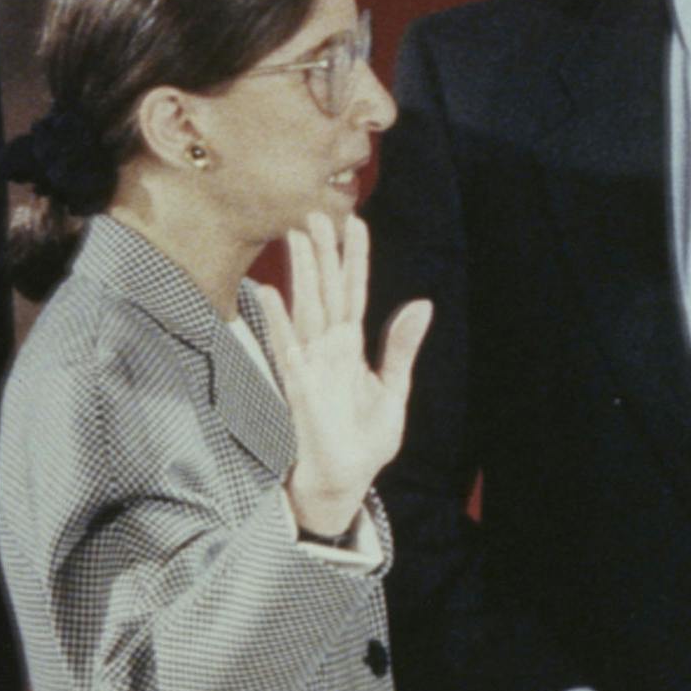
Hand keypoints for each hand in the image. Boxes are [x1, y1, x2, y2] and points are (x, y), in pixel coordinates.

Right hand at [252, 212, 431, 540]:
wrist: (346, 480)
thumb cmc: (366, 438)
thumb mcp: (393, 390)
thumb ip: (401, 347)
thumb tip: (422, 304)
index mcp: (352, 345)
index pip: (355, 291)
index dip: (355, 257)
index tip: (355, 221)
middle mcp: (328, 346)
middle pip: (326, 289)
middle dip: (322, 251)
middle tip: (316, 210)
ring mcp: (311, 362)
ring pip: (306, 306)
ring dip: (302, 272)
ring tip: (297, 235)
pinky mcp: (298, 385)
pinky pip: (286, 345)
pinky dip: (276, 319)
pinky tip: (268, 291)